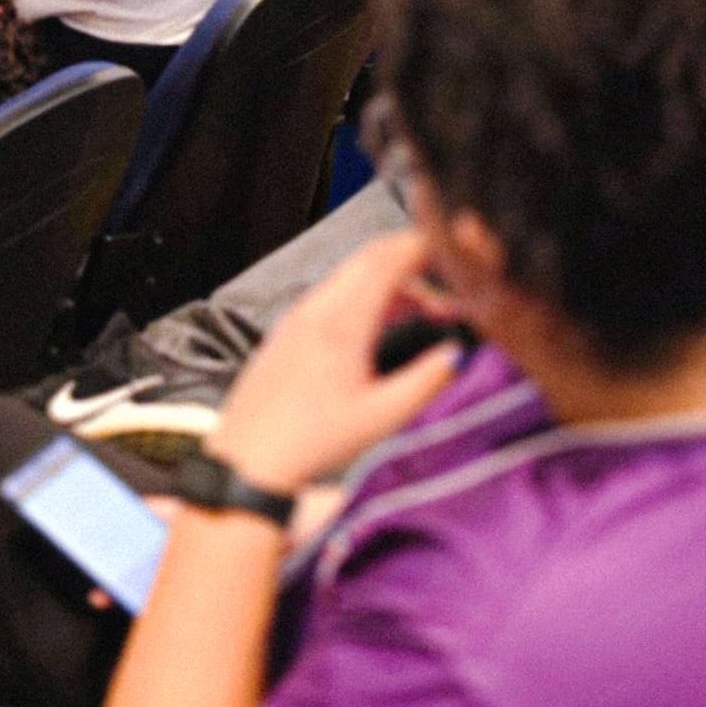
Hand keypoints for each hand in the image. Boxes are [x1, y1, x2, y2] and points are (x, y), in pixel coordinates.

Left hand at [211, 235, 461, 495]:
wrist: (247, 461)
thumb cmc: (312, 442)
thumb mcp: (381, 417)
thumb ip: (426, 381)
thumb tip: (458, 353)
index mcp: (342, 321)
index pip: (387, 259)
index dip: (424, 245)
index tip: (456, 251)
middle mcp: (316, 308)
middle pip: (370, 258)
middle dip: (414, 259)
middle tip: (453, 282)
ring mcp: (298, 317)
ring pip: (351, 275)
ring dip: (392, 280)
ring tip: (428, 312)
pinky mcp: (288, 331)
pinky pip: (333, 293)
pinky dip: (366, 294)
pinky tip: (384, 326)